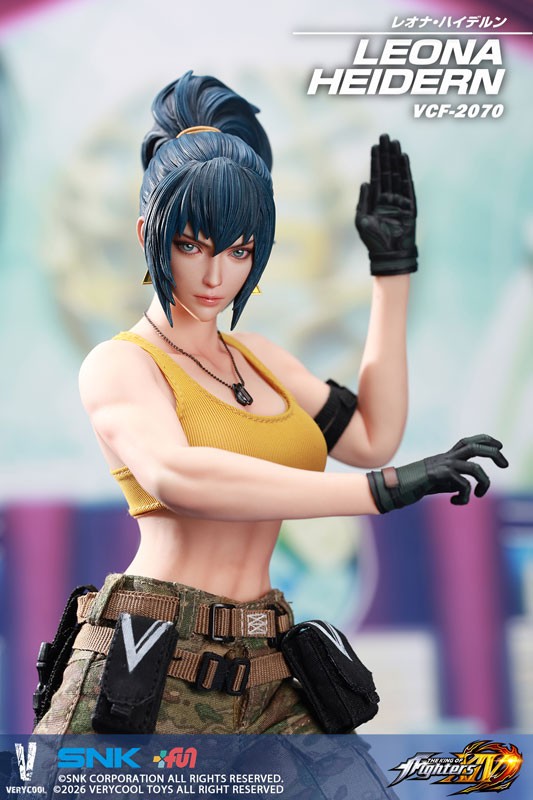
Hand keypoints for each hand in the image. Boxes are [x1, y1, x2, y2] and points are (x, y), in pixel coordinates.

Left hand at [355, 133, 416, 274]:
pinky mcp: (409, 205)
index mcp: (376, 201)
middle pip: (387, 170)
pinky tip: (403, 158)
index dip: (376, 160)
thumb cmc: (373, 241)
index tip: (376, 145)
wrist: (388, 254)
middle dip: (386, 154)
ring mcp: (399, 200)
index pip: (376, 175)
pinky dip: (405, 171)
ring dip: (396, 158)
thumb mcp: (362, 220)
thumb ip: (363, 201)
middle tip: (385, 136)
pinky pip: (408, 185)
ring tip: (394, 143)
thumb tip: (365, 182)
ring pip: (397, 174)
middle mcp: (388, 198)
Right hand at [367, 435, 508, 512]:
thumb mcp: (436, 483)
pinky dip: (464, 497)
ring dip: (484, 482)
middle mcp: (445, 458)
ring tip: (479, 494)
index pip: (468, 442)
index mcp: (445, 458)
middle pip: (474, 447)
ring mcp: (441, 466)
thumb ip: (451, 481)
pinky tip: (455, 502)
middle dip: (494, 453)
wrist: (391, 488)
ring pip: (474, 467)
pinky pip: (462, 484)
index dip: (485, 440)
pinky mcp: (436, 476)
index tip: (499, 446)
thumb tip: (464, 486)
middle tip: (505, 464)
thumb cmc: (411, 487)